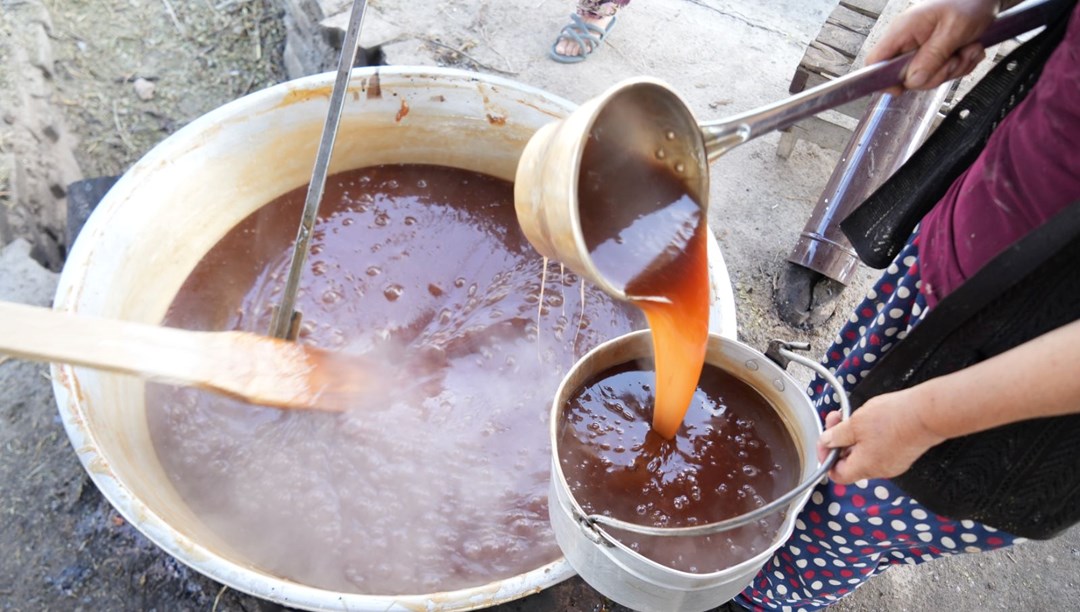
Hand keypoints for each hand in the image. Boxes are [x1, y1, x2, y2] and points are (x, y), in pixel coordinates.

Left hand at [816, 388, 945, 483]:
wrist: (928, 413)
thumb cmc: (893, 418)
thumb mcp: (855, 424)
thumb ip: (836, 436)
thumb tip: (826, 442)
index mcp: (864, 467)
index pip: (836, 474)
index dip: (826, 457)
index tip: (825, 440)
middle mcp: (879, 471)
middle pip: (850, 462)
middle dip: (840, 440)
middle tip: (837, 419)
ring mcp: (894, 463)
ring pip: (865, 453)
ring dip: (855, 435)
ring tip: (856, 416)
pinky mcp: (904, 454)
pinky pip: (880, 449)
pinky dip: (871, 436)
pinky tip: (872, 419)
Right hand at [866, 0, 998, 93]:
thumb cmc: (969, 2)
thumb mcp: (953, 30)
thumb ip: (932, 57)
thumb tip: (912, 81)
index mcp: (903, 30)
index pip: (875, 61)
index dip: (884, 80)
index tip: (903, 89)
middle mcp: (908, 41)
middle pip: (907, 77)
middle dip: (937, 74)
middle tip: (956, 58)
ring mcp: (921, 49)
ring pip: (928, 77)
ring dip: (953, 69)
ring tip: (968, 49)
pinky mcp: (934, 54)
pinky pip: (942, 73)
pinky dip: (960, 65)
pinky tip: (969, 49)